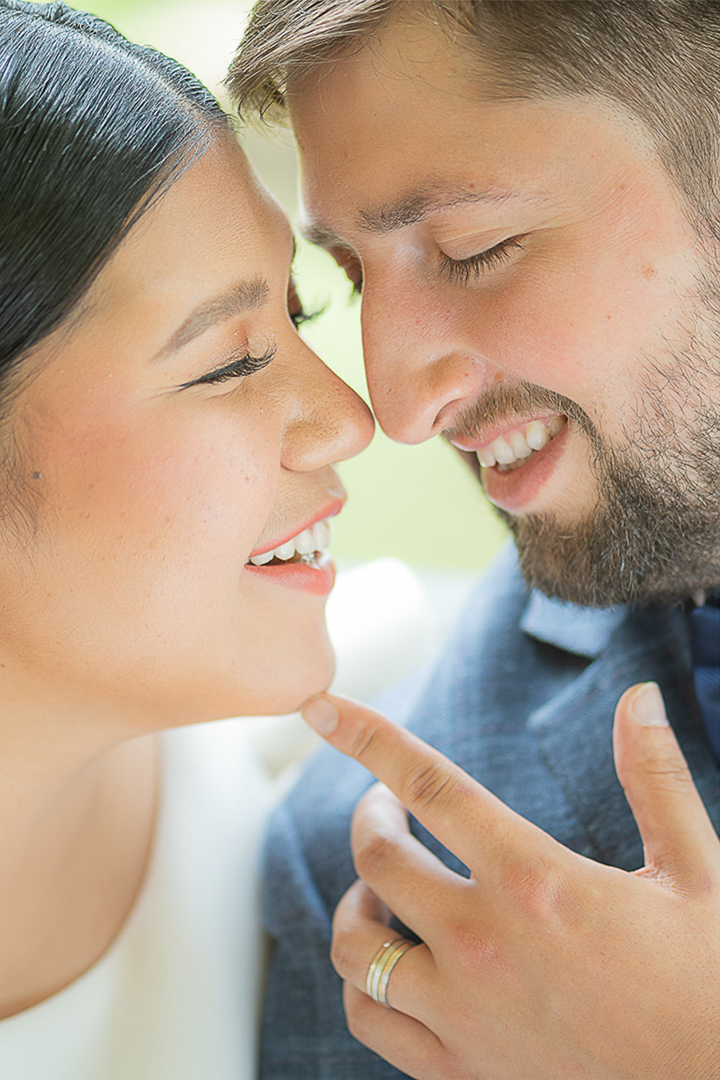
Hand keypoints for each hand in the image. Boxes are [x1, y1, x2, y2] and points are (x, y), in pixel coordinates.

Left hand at [301, 684, 719, 1079]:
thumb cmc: (710, 986)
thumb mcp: (696, 873)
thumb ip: (655, 778)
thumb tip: (639, 697)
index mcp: (536, 881)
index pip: (429, 786)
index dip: (366, 736)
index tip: (324, 706)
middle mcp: (483, 944)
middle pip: (377, 858)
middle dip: (370, 816)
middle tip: (385, 806)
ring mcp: (462, 1014)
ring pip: (354, 944)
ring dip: (357, 899)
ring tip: (382, 885)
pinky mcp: (458, 1072)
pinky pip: (367, 1019)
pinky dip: (361, 982)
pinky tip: (391, 962)